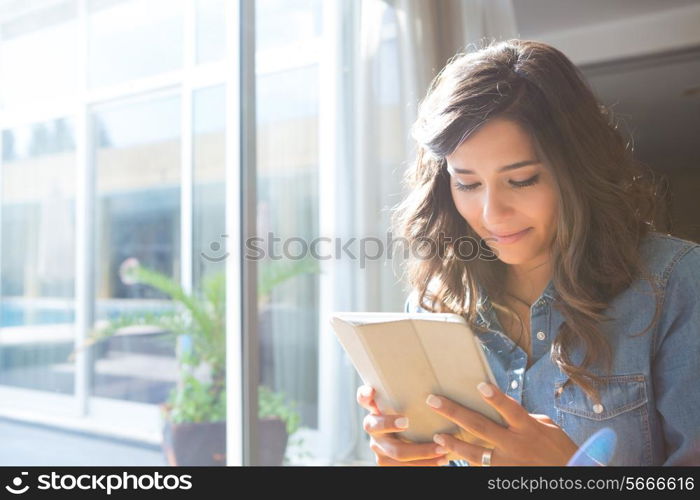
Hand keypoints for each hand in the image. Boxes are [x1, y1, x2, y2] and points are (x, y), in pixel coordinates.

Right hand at [356, 385, 449, 465]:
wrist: (414, 439)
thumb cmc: (416, 414)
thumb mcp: (410, 403)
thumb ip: (412, 393)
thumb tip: (436, 369)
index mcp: (376, 409)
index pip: (363, 398)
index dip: (365, 395)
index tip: (372, 391)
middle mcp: (373, 427)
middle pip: (374, 426)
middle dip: (389, 423)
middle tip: (406, 421)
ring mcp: (379, 446)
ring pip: (395, 452)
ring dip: (421, 451)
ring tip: (443, 448)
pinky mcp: (387, 462)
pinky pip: (404, 467)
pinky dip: (426, 464)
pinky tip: (442, 460)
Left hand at [426, 382, 578, 465]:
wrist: (569, 476)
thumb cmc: (560, 449)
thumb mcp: (547, 428)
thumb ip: (524, 417)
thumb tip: (505, 408)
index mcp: (528, 428)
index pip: (511, 409)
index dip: (496, 398)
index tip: (480, 385)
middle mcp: (516, 445)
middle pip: (481, 426)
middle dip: (455, 412)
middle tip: (433, 401)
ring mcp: (508, 463)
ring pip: (475, 453)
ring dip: (454, 444)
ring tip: (437, 437)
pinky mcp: (503, 476)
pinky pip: (481, 467)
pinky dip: (466, 461)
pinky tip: (450, 455)